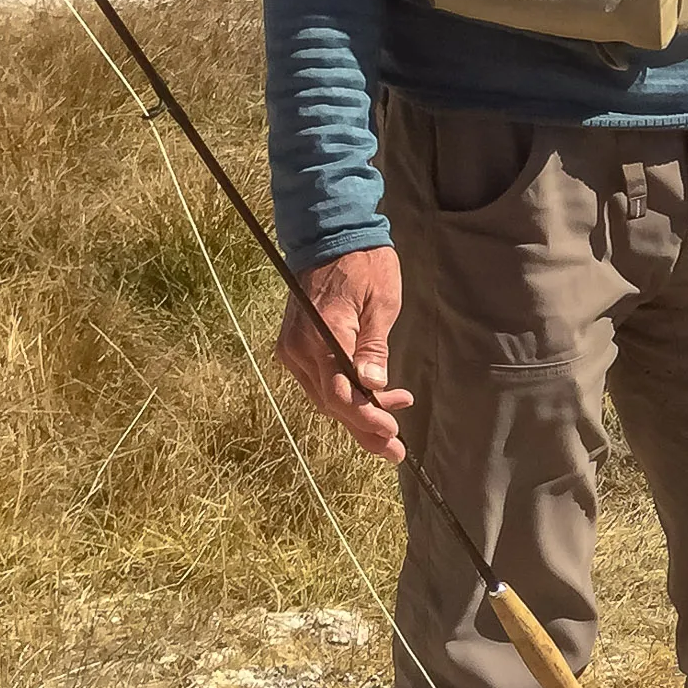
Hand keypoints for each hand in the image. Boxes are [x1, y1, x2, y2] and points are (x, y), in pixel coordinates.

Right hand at [278, 246, 410, 463]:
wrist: (329, 236)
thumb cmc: (364, 264)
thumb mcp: (382, 302)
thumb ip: (374, 347)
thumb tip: (372, 386)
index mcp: (323, 337)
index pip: (341, 393)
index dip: (366, 417)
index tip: (392, 432)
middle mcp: (299, 349)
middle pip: (330, 403)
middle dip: (363, 428)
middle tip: (394, 451)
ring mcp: (293, 349)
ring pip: (324, 396)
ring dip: (356, 414)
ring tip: (391, 429)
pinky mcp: (295, 347)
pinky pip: (319, 382)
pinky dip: (344, 396)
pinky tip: (373, 399)